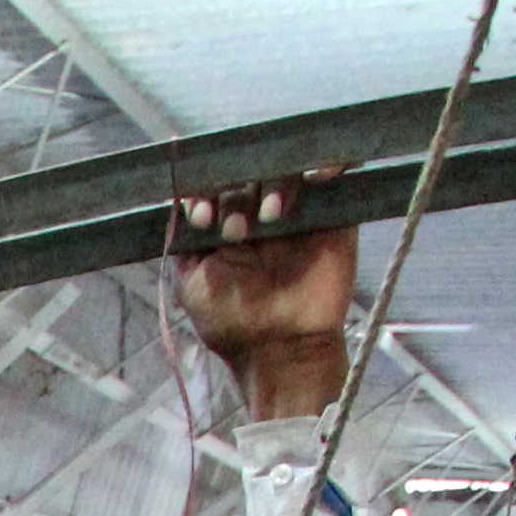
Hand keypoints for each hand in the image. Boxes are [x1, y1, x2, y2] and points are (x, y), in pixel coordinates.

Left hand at [168, 183, 358, 423]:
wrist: (282, 351)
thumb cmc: (232, 322)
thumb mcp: (192, 281)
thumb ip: (185, 241)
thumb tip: (179, 200)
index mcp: (226, 220)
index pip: (215, 181)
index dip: (206, 189)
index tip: (202, 219)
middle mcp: (260, 209)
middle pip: (250, 169)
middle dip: (237, 191)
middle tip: (235, 229)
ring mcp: (299, 208)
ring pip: (288, 168)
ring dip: (275, 184)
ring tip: (269, 218)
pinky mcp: (334, 212)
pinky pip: (336, 170)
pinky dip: (326, 164)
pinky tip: (314, 179)